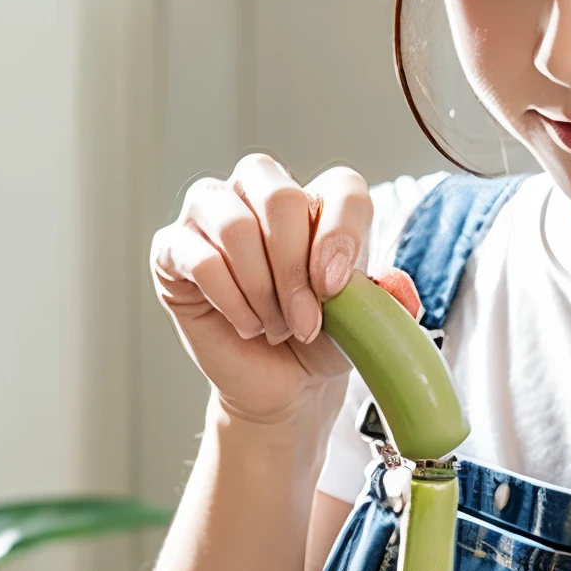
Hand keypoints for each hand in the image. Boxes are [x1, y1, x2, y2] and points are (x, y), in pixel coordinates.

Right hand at [151, 156, 372, 424]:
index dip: (339, 233)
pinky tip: (245, 324)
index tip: (336, 287)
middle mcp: (261, 194)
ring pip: (233, 222)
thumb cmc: (319, 341)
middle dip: (292, 267)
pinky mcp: (173, 248)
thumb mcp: (365, 322)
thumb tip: (397, 288)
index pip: (339, 186)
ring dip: (259, 287)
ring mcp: (212, 215)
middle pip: (278, 193)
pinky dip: (228, 298)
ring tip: (274, 324)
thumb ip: (386, 299)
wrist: (282, 384)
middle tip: (304, 321)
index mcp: (318, 202)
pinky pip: (196, 255)